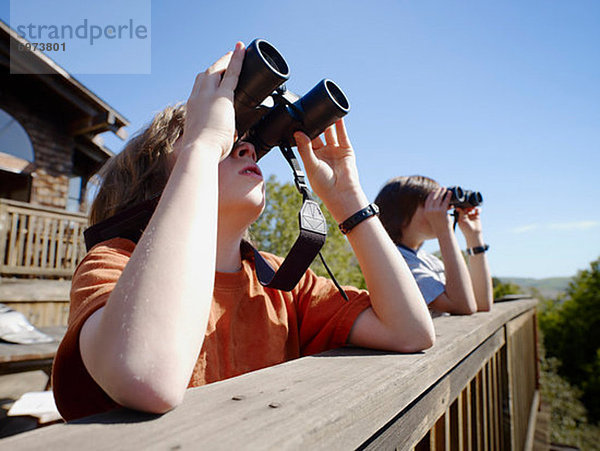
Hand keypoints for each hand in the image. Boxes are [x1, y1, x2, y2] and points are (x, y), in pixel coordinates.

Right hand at [179, 42, 244, 160]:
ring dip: (226, 60)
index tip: (212, 76)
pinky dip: (237, 60)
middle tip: (227, 58)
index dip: (206, 80)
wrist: (199, 150)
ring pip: (217, 70)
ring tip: (237, 52)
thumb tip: (231, 136)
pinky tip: (242, 51)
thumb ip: (219, 132)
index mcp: (193, 108)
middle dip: (217, 65)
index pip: (199, 88)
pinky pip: (232, 73)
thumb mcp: (208, 138)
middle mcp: (197, 97)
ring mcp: (208, 95)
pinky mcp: (222, 96)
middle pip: (206, 75)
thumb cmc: (204, 150)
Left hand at [294, 120, 367, 222]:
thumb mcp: (310, 165)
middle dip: (315, 125)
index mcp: (312, 158)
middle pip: (318, 134)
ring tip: (323, 111)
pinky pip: (342, 135)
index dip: (303, 131)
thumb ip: (304, 148)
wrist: (342, 193)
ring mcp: (335, 151)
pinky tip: (336, 116)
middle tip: (310, 113)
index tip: (298, 121)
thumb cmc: (324, 185)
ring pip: (330, 133)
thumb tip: (297, 133)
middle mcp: (323, 153)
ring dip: (327, 123)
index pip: (306, 141)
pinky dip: (340, 125)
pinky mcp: (346, 150)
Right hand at [423, 187, 451, 235]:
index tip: (435, 190)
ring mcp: (435, 211)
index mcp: (426, 211)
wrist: (443, 232)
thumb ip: (432, 210)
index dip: (431, 194)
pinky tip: (450, 193)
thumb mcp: (432, 217)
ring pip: (439, 198)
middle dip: (438, 191)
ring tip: (446, 189)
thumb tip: (436, 202)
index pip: (428, 200)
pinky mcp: (442, 211)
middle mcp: (429, 211)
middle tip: (442, 188)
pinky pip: (445, 201)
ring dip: (442, 192)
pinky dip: (448, 196)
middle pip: (433, 198)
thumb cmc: (439, 225)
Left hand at [457, 207, 483, 243]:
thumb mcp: (461, 220)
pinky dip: (478, 209)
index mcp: (460, 217)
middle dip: (467, 205)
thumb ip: (461, 213)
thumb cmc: (466, 228)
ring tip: (472, 207)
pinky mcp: (477, 216)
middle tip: (468, 205)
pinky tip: (477, 210)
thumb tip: (458, 207)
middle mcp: (465, 216)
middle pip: (466, 208)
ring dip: (472, 206)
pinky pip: (477, 211)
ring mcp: (471, 216)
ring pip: (471, 208)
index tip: (461, 204)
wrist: (473, 234)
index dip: (461, 206)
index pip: (460, 209)